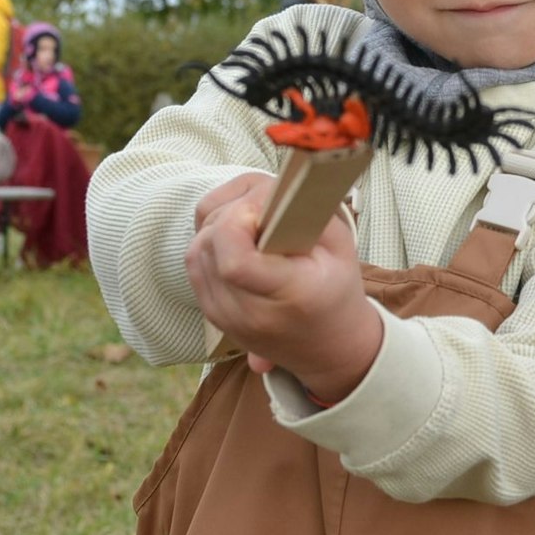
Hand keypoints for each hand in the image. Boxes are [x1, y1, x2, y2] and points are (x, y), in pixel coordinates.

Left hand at [185, 172, 382, 403]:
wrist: (329, 346)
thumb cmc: (337, 288)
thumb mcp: (340, 243)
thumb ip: (303, 209)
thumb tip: (262, 189)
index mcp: (288, 297)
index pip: (235, 261)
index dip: (238, 220)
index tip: (265, 210)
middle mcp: (247, 313)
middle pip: (209, 244)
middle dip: (233, 212)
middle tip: (267, 209)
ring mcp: (222, 316)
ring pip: (195, 248)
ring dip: (220, 222)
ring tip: (255, 222)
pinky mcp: (209, 310)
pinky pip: (194, 260)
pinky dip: (211, 238)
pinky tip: (241, 236)